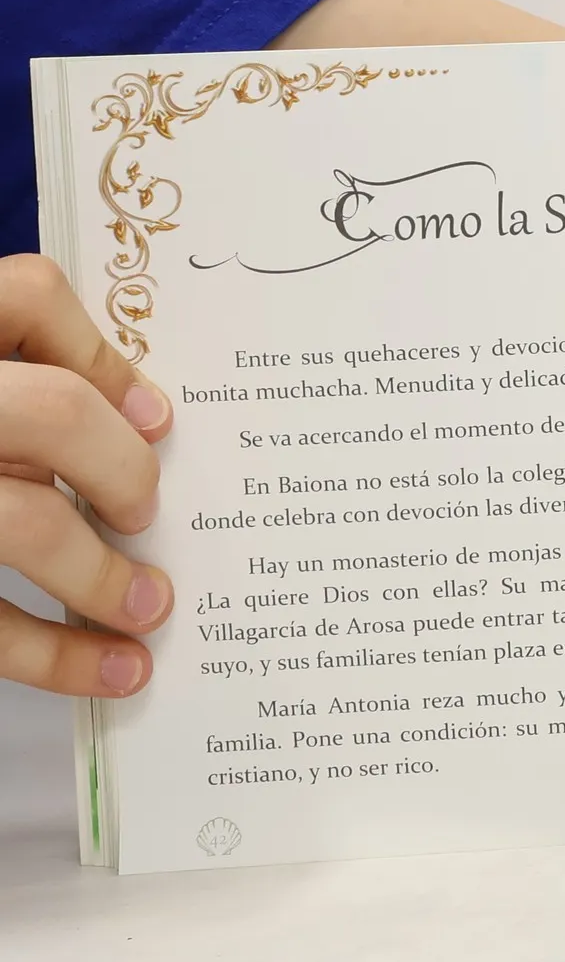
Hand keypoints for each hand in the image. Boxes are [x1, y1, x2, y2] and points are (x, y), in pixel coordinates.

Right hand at [0, 256, 173, 695]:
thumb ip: (14, 384)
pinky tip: (110, 668)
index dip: (99, 352)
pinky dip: (56, 654)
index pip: (23, 294)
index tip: (153, 415)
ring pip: (24, 523)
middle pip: (51, 411)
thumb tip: (136, 416)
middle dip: (122, 468)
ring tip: (148, 607)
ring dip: (102, 577)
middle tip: (142, 512)